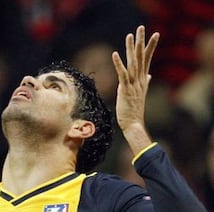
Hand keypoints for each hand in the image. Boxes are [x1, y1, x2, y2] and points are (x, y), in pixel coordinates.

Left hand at [112, 26, 158, 153]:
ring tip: (129, 35)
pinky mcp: (125, 89)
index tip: (154, 34)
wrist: (134, 124)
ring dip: (131, 49)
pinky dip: (118, 64)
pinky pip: (122, 74)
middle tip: (141, 28)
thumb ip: (145, 83)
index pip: (147, 60)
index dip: (150, 47)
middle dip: (141, 42)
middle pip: (141, 57)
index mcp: (142, 80)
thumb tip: (149, 76)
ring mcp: (133, 84)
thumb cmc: (134, 111)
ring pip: (133, 63)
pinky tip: (115, 54)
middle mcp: (139, 80)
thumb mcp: (140, 94)